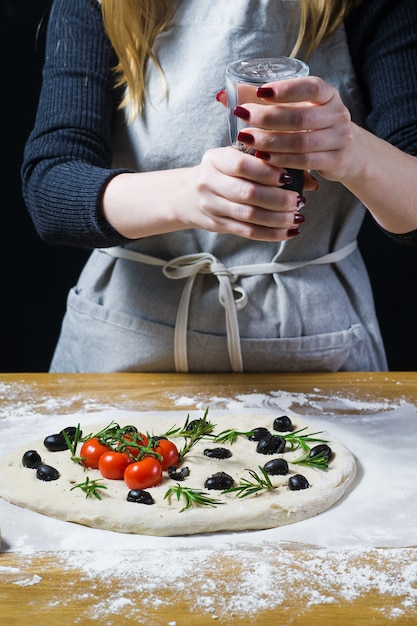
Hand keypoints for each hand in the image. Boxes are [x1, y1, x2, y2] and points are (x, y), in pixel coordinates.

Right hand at [189, 145, 305, 240]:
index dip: (266, 171)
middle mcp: (209, 182)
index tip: (288, 177)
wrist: (188, 195)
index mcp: (215, 159)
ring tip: (297, 217)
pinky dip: (270, 234)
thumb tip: (310, 181)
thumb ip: (272, 163)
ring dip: (277, 218)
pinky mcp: (218, 225)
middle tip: (299, 201)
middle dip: (277, 199)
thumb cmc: (224, 172)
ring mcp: (211, 206)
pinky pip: (247, 232)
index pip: (241, 164)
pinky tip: (288, 232)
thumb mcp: (239, 158)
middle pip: (247, 193)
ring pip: (248, 215)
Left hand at [227, 76, 355, 183]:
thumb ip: (259, 102)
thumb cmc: (310, 127)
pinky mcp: (336, 160)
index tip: (261, 92)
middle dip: (269, 118)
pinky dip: (283, 160)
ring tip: (248, 139)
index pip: (311, 87)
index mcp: (328, 94)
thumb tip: (222, 95)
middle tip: (243, 117)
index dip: (286, 90)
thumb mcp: (292, 109)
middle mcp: (338, 113)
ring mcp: (340, 138)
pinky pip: (306, 161)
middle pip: (301, 118)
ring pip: (302, 142)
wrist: (345, 153)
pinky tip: (264, 158)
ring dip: (272, 142)